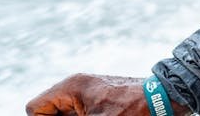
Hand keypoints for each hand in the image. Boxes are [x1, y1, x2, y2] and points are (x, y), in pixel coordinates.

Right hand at [25, 73, 188, 115]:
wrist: (164, 100)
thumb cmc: (133, 110)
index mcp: (71, 86)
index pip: (35, 108)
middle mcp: (77, 88)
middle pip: (49, 113)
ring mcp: (88, 96)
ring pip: (64, 115)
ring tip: (100, 115)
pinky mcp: (99, 104)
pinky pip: (79, 114)